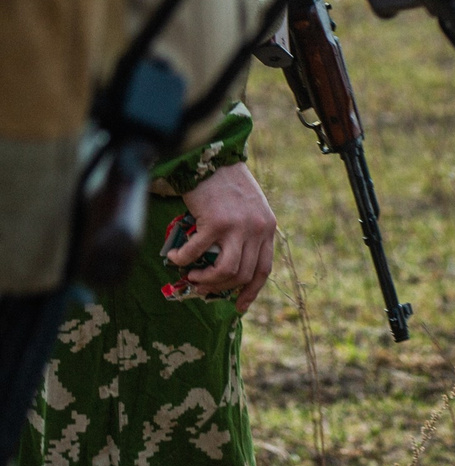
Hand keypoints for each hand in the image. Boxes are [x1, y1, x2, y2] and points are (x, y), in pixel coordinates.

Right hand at [172, 163, 275, 311]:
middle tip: (200, 286)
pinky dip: (183, 260)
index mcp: (267, 228)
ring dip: (206, 280)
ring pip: (226, 271)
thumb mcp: (248, 209)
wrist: (214, 159)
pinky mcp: (216, 222)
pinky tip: (175, 258)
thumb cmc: (227, 184)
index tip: (238, 306)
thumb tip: (227, 267)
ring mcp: (238, 227)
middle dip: (219, 287)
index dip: (251, 291)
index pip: (264, 269)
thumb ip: (246, 233)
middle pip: (243, 275)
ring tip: (190, 276)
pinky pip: (197, 253)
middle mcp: (258, 229)